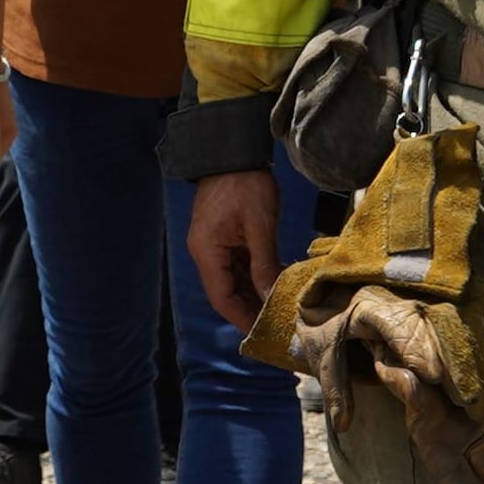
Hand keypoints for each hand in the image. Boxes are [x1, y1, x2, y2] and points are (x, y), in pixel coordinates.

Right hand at [188, 171, 281, 329]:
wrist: (233, 151)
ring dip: (253, 293)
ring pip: (232, 280)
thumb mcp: (260, 226)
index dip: (242, 318)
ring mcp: (213, 244)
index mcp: (207, 252)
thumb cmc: (245, 185)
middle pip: (226, 292)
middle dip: (250, 309)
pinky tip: (273, 283)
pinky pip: (237, 265)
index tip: (263, 332)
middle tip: (277, 323)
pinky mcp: (223, 237)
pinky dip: (253, 276)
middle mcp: (205, 252)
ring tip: (279, 307)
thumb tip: (271, 295)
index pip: (221, 297)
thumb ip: (264, 264)